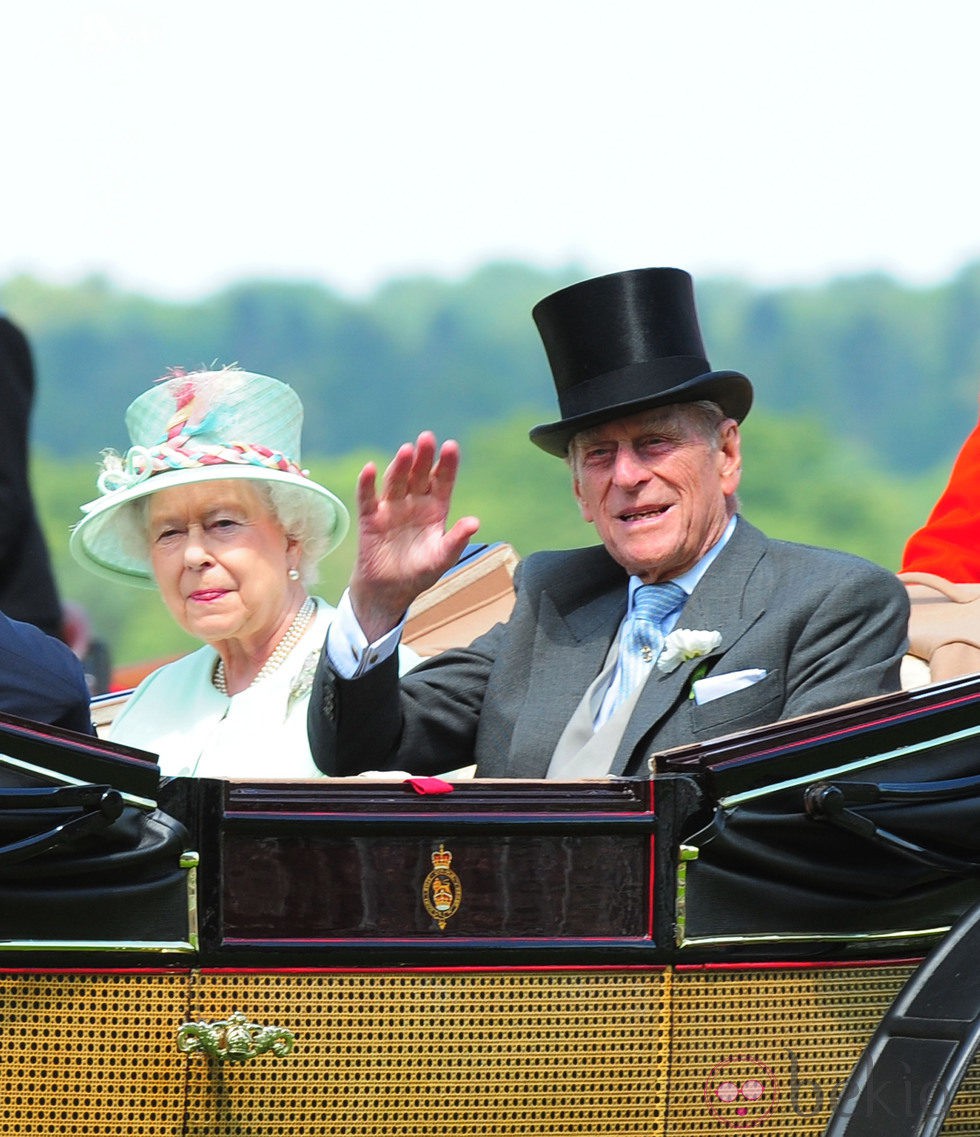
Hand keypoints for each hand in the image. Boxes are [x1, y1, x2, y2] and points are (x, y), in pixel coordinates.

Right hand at [349, 432, 479, 640]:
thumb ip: (457, 540)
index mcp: (435, 510)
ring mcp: (391, 508)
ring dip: (400, 466)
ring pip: (396, 482)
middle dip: (423, 457)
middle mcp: (414, 503)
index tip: (451, 446)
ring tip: (406, 451)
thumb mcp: (442, 559)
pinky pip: (368, 498)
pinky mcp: (370, 518)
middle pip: (419, 475)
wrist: (389, 591)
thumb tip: (475, 522)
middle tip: (427, 438)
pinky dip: (367, 483)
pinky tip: (370, 469)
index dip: (446, 464)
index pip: (442, 481)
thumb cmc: (419, 573)